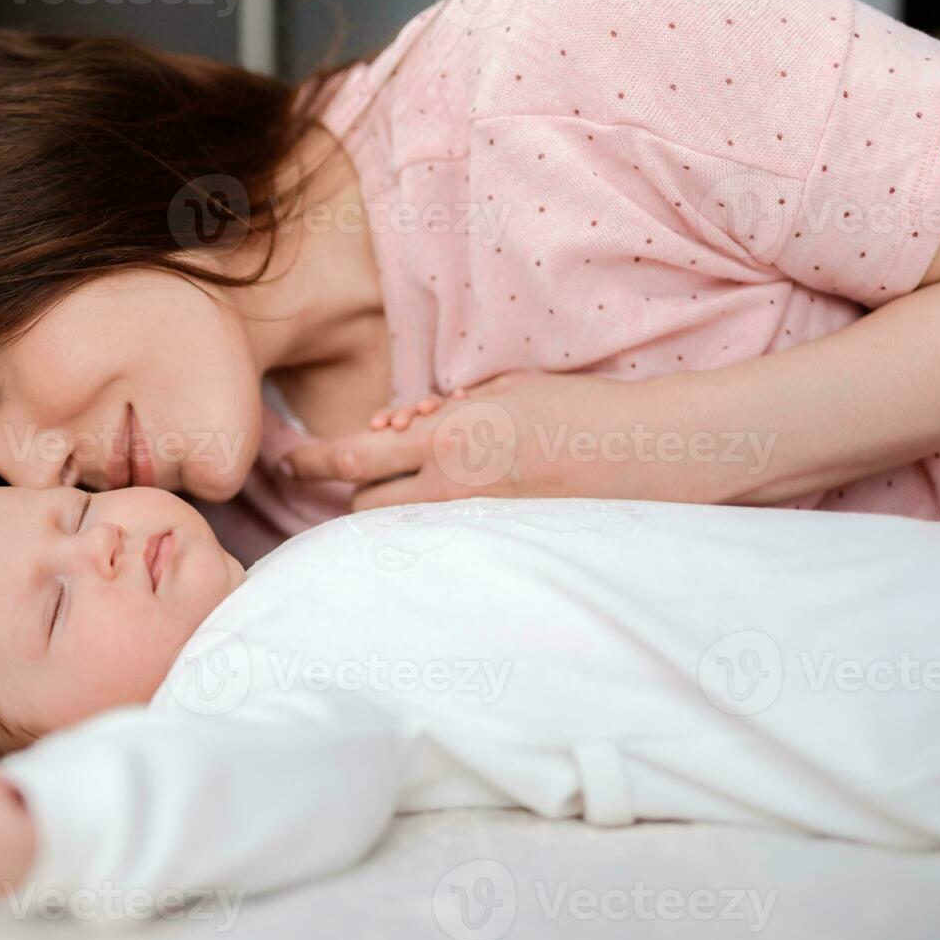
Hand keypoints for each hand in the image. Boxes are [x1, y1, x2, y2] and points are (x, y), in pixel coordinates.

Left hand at [283, 372, 692, 509]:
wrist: (651, 451)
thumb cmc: (581, 408)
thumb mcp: (508, 389)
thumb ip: (449, 409)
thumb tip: (404, 426)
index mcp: (450, 435)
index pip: (353, 457)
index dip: (310, 461)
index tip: (287, 464)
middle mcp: (455, 485)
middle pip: (365, 505)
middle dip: (358, 492)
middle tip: (374, 479)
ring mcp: (478, 525)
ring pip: (400, 533)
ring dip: (396, 515)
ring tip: (425, 495)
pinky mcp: (503, 550)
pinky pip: (444, 547)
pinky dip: (436, 534)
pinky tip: (459, 520)